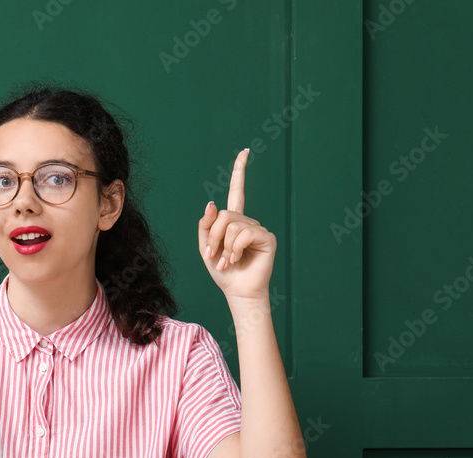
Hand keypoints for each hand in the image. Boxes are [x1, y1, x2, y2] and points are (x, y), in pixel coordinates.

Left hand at [198, 149, 275, 299]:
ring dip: (224, 246)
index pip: (237, 191)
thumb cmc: (222, 270)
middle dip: (214, 237)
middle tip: (213, 255)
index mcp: (233, 221)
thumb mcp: (206, 246)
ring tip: (227, 261)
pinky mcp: (267, 237)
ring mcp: (258, 228)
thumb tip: (212, 202)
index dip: (239, 171)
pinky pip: (244, 233)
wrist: (236, 290)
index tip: (245, 151)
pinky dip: (235, 248)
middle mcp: (247, 221)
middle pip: (224, 215)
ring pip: (232, 225)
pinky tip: (236, 260)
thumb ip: (206, 225)